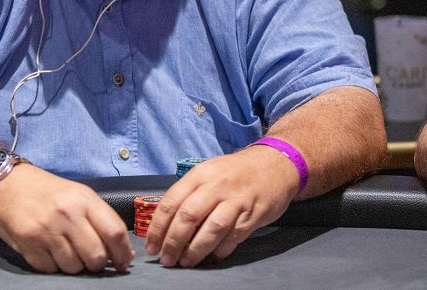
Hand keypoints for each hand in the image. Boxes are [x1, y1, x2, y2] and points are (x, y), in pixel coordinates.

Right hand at [0, 164, 133, 273]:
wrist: (6, 184)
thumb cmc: (47, 191)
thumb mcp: (78, 194)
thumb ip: (100, 219)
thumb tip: (124, 253)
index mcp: (83, 199)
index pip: (115, 232)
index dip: (123, 253)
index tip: (123, 263)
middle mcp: (66, 214)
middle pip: (97, 256)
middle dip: (97, 264)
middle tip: (91, 258)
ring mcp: (46, 230)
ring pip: (74, 267)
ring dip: (74, 265)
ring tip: (66, 250)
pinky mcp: (28, 244)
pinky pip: (51, 269)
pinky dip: (52, 265)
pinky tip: (48, 250)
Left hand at [145, 146, 298, 266]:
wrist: (275, 164)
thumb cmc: (236, 172)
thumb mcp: (209, 172)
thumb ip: (189, 194)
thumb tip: (166, 224)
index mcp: (200, 174)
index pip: (171, 202)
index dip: (158, 227)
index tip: (151, 245)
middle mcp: (216, 186)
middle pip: (188, 217)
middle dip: (173, 242)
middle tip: (166, 259)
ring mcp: (236, 201)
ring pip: (211, 229)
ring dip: (195, 250)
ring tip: (185, 262)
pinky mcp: (252, 215)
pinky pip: (233, 237)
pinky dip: (220, 250)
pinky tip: (212, 256)